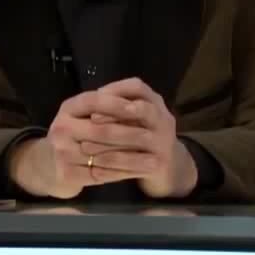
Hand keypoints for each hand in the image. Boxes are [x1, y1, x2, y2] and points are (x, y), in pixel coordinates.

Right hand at [9, 89, 150, 198]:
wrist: (51, 164)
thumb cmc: (79, 134)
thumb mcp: (88, 115)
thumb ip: (110, 107)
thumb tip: (141, 104)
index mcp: (69, 108)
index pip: (94, 101)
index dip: (117, 104)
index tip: (141, 109)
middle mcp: (61, 128)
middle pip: (101, 130)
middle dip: (131, 135)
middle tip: (155, 138)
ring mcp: (61, 152)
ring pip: (104, 155)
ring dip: (133, 159)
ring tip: (155, 160)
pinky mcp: (66, 173)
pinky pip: (100, 174)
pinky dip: (122, 173)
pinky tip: (139, 173)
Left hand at [89, 78, 197, 198]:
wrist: (170, 167)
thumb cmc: (144, 137)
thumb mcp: (135, 118)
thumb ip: (118, 109)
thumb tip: (90, 103)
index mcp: (155, 103)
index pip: (138, 87)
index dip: (116, 89)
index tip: (95, 96)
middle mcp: (163, 120)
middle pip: (143, 109)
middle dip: (114, 113)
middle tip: (91, 119)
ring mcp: (164, 142)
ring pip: (137, 138)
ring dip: (107, 142)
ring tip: (84, 146)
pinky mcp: (160, 164)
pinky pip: (133, 163)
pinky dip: (112, 164)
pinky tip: (94, 167)